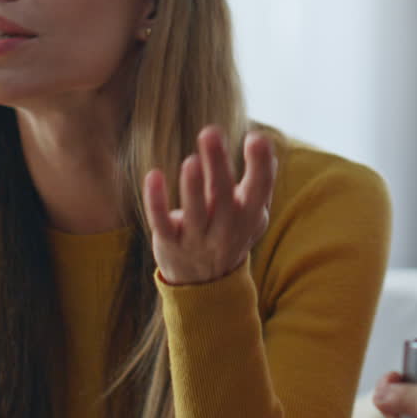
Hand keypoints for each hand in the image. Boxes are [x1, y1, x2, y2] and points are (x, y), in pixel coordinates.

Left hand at [143, 125, 276, 284]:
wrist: (206, 285)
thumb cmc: (230, 234)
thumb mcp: (251, 213)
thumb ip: (258, 182)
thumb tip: (263, 142)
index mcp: (248, 215)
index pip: (259, 189)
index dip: (261, 165)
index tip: (257, 138)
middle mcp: (225, 228)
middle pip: (223, 196)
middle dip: (218, 165)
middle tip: (210, 132)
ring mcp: (197, 238)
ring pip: (195, 212)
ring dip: (192, 187)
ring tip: (191, 161)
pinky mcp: (170, 242)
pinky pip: (162, 222)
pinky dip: (157, 201)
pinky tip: (154, 176)